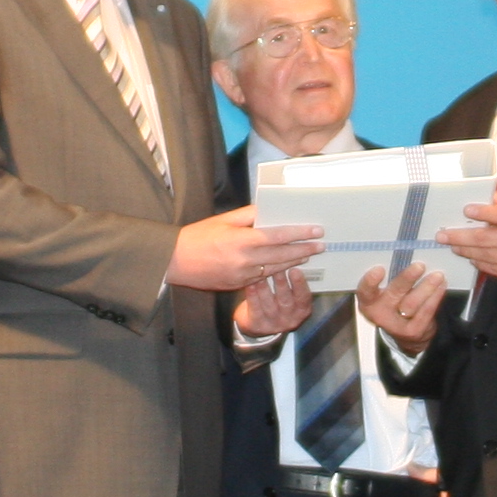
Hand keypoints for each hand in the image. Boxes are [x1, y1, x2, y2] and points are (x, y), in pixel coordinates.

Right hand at [169, 207, 324, 291]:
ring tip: (309, 256)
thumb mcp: (223, 220)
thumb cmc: (198, 237)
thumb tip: (269, 211)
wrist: (176, 262)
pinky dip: (277, 271)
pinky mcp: (239, 286)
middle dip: (304, 250)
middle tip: (321, 245)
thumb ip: (248, 216)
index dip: (299, 233)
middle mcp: (246, 260)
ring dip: (294, 262)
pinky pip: (263, 278)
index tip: (316, 230)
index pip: (278, 236)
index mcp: (242, 240)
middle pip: (283, 255)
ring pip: (276, 269)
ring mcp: (243, 276)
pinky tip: (287, 266)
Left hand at [235, 267, 312, 339]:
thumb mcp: (292, 296)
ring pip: (268, 303)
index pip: (303, 297)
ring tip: (261, 271)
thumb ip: (294, 282)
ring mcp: (273, 324)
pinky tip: (249, 283)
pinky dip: (252, 294)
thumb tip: (294, 258)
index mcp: (302, 310)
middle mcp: (289, 319)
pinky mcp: (257, 325)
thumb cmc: (279, 302)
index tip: (295, 270)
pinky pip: (254, 308)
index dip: (300, 284)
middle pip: (286, 300)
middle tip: (277, 267)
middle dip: (281, 282)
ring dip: (264, 286)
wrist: (261, 325)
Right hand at [356, 263, 445, 353]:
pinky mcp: (414, 331)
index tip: (380, 269)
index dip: (370, 281)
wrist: (405, 331)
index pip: (365, 291)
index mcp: (369, 301)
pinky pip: (426, 311)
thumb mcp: (385, 290)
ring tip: (438, 275)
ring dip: (426, 287)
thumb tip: (405, 248)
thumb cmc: (394, 301)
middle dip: (407, 279)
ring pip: (412, 303)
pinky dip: (435, 296)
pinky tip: (441, 285)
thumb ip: (390, 275)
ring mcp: (396, 325)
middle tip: (419, 266)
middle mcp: (379, 314)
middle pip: (393, 294)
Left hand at [441, 195, 496, 292]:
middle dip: (459, 237)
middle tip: (443, 235)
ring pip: (483, 256)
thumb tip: (489, 196)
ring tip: (452, 245)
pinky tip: (470, 258)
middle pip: (484, 239)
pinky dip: (478, 263)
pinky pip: (491, 269)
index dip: (484, 212)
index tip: (467, 209)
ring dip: (464, 251)